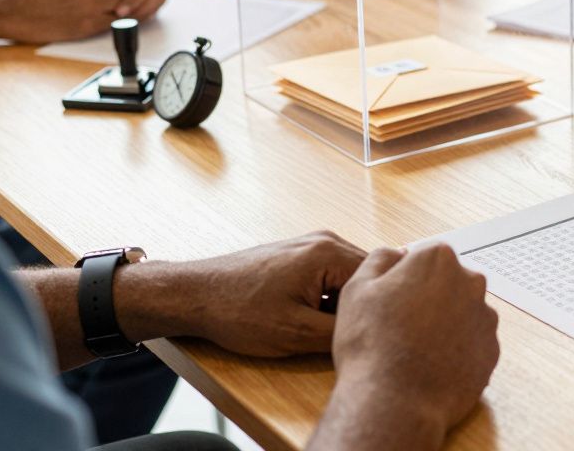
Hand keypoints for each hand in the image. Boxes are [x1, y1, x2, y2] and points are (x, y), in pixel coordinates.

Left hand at [171, 231, 366, 356]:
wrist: (195, 295)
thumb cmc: (237, 312)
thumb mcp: (297, 334)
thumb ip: (342, 330)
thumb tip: (372, 330)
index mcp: (328, 253)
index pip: (378, 280)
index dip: (374, 309)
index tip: (362, 332)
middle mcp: (324, 240)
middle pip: (366, 276)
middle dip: (359, 305)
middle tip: (344, 333)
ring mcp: (310, 244)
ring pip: (348, 277)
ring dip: (342, 303)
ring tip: (322, 326)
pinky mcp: (298, 253)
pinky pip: (329, 274)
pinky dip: (327, 296)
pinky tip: (309, 316)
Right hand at [331, 244, 498, 441]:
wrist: (394, 404)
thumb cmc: (371, 345)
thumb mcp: (357, 288)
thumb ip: (380, 258)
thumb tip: (398, 254)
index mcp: (438, 259)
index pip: (424, 259)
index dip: (404, 281)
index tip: (391, 302)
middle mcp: (470, 282)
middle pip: (448, 284)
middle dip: (429, 299)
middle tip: (400, 327)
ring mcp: (485, 318)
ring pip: (462, 314)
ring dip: (444, 325)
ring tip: (415, 351)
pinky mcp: (492, 351)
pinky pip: (472, 345)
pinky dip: (456, 352)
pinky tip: (432, 366)